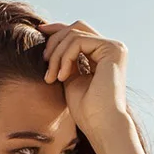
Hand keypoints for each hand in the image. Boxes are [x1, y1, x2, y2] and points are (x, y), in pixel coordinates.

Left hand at [37, 19, 132, 142]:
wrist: (100, 125)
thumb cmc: (86, 110)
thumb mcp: (70, 78)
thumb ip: (65, 60)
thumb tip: (52, 41)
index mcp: (102, 55)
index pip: (78, 33)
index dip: (58, 29)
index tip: (38, 30)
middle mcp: (111, 48)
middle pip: (76, 28)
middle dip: (55, 40)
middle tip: (43, 60)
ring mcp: (114, 48)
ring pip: (74, 34)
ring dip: (57, 54)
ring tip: (51, 77)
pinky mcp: (113, 49)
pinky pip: (78, 42)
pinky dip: (65, 57)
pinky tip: (61, 77)